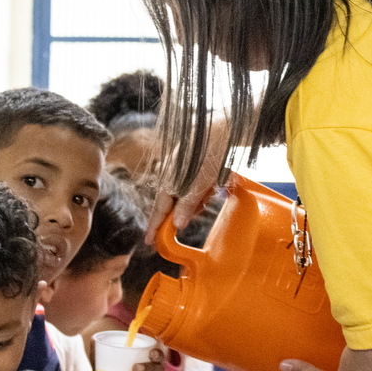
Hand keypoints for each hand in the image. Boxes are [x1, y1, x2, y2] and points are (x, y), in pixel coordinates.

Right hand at [144, 115, 229, 244]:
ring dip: (198, 199)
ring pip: (185, 195)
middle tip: (196, 210)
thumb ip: (188, 204)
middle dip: (185, 210)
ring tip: (210, 189)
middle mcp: (170, 176)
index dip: (154, 226)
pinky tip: (212, 185)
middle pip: (172, 204)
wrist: (222, 128)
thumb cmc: (209, 153)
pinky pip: (193, 186)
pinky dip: (202, 190)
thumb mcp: (200, 183)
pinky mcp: (189, 166)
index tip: (149, 241)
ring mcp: (179, 170)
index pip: (159, 209)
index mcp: (168, 181)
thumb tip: (176, 224)